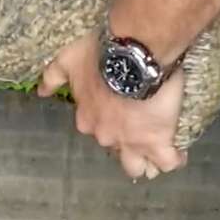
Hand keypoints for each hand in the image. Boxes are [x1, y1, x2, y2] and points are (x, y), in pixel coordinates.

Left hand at [38, 30, 186, 179]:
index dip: (110, 124)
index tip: (121, 115)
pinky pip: (167, 162)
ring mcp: (131, 142)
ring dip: (146, 163)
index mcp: (88, 118)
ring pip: (137, 166)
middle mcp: (106, 136)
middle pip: (116, 152)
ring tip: (156, 158)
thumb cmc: (100, 54)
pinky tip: (178, 154)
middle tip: (140, 137)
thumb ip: (54, 76)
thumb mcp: (68, 60)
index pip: (96, 130)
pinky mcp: (157, 141)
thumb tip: (41, 92)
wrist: (133, 53)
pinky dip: (173, 160)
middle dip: (126, 148)